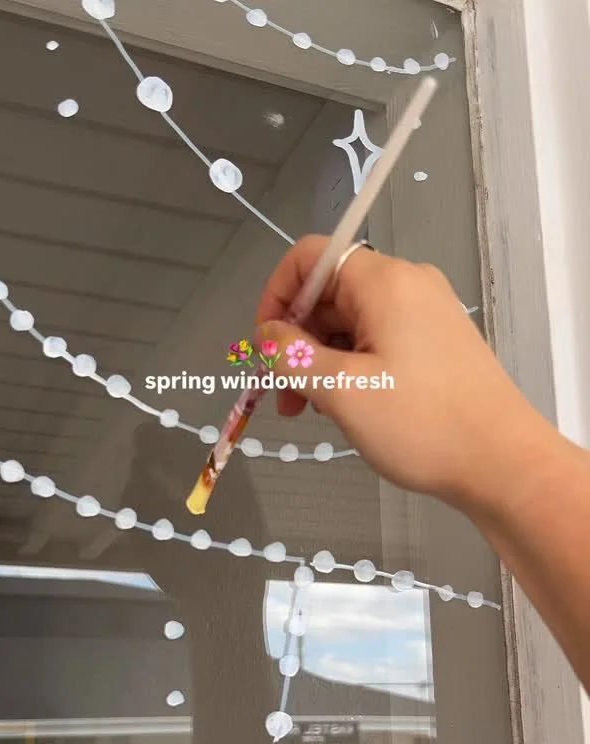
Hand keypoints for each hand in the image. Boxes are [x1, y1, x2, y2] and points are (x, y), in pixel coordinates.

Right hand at [255, 235, 553, 516]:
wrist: (502, 462)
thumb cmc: (421, 424)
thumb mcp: (342, 391)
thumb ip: (294, 356)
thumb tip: (267, 336)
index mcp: (384, 282)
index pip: (310, 257)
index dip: (276, 296)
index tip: (265, 349)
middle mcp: (408, 285)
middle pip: (330, 292)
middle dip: (298, 340)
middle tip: (285, 399)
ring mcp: (428, 314)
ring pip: (353, 322)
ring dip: (323, 360)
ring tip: (316, 412)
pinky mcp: (439, 343)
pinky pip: (380, 341)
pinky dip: (354, 367)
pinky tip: (350, 408)